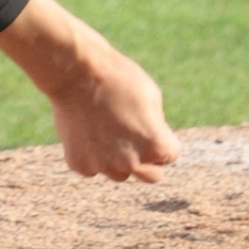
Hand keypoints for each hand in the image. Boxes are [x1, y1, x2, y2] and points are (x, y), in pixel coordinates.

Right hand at [0, 0, 179, 182]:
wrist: (78, 73)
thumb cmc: (119, 79)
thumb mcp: (152, 97)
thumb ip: (156, 127)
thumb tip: (151, 140)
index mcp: (156, 146)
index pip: (170, 156)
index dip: (161, 138)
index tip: (148, 124)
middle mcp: (132, 163)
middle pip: (150, 176)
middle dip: (146, 160)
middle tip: (132, 138)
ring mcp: (103, 166)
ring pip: (119, 173)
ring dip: (117, 159)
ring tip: (105, 128)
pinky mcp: (79, 164)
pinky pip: (92, 167)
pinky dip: (90, 154)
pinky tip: (86, 130)